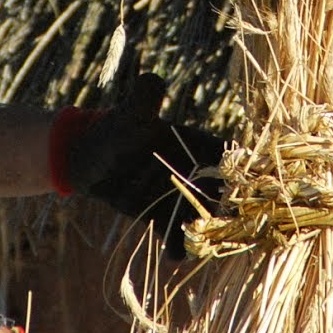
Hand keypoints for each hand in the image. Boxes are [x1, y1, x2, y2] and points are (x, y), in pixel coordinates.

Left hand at [52, 73, 224, 259]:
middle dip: (228, 208)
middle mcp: (192, 172)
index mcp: (194, 144)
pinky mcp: (161, 215)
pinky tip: (173, 253)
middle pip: (221, 193)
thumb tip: (154, 80)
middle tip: (226, 221)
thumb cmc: (111, 130)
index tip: (248, 186)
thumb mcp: (128, 114)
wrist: (84, 157)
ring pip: (202, 217)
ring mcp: (178, 196)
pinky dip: (178, 244)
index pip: (227, 156)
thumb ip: (143, 99)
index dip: (242, 170)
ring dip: (202, 229)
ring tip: (196, 237)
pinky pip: (176, 234)